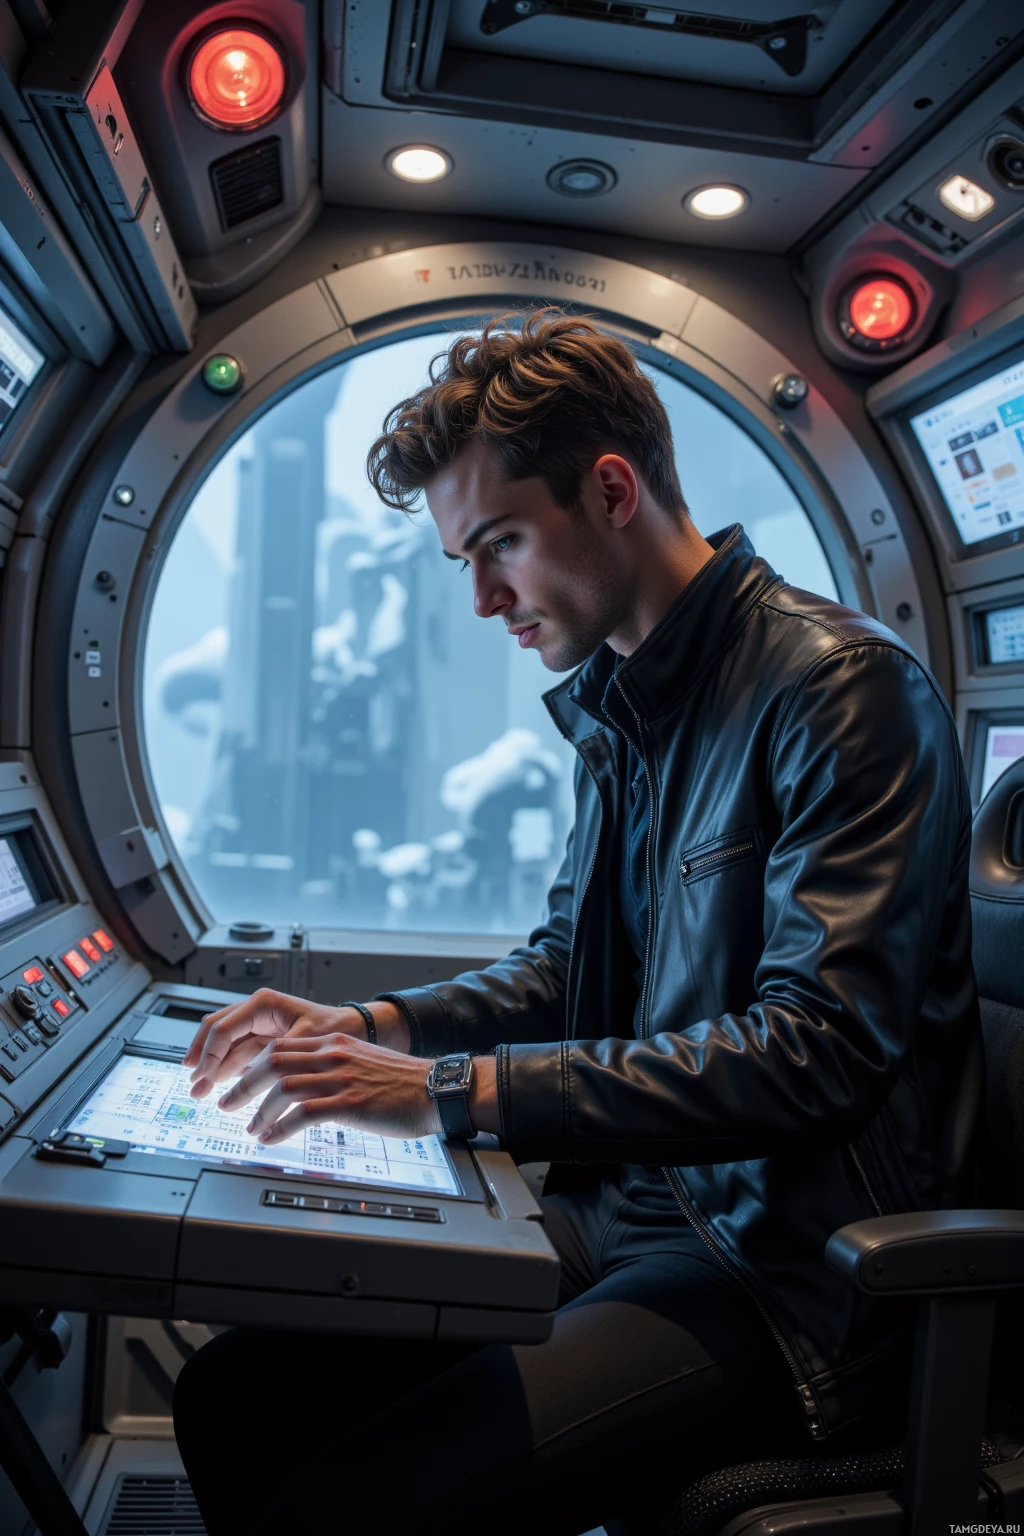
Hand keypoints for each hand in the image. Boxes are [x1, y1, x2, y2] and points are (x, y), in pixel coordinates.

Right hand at [185, 988, 375, 1097]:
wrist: (355, 1031)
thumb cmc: (337, 1028)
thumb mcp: (306, 1040)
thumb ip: (278, 1055)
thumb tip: (255, 1076)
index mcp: (264, 1004)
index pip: (224, 1028)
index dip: (208, 1053)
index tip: (201, 1075)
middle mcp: (257, 1012)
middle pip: (216, 1032)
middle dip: (201, 1058)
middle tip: (194, 1085)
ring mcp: (258, 1027)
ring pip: (225, 1046)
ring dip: (211, 1067)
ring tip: (202, 1091)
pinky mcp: (263, 1042)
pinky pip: (238, 1055)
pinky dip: (226, 1070)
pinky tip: (219, 1086)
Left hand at [216, 1032, 442, 1143]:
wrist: (436, 1089)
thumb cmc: (404, 1082)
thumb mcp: (362, 1062)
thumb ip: (333, 1067)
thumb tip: (303, 1088)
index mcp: (334, 1042)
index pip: (280, 1046)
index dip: (252, 1065)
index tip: (239, 1082)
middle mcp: (333, 1054)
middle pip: (272, 1061)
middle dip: (244, 1085)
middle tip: (229, 1103)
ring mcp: (341, 1078)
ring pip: (283, 1087)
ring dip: (259, 1110)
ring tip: (250, 1128)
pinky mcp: (350, 1103)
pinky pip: (303, 1113)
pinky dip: (280, 1127)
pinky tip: (272, 1137)